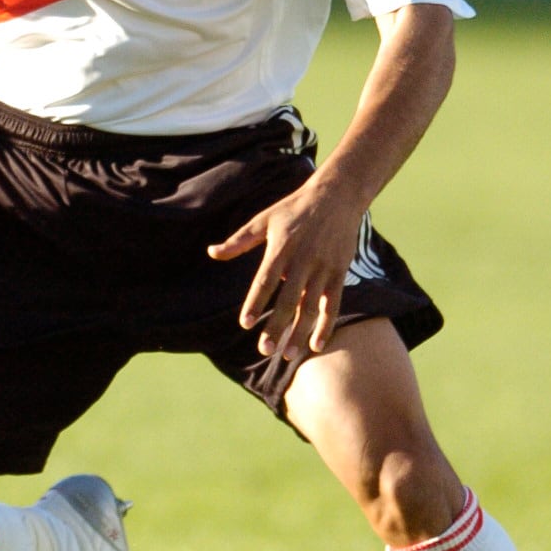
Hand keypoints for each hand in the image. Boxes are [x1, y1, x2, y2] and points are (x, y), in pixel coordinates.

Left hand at [207, 180, 367, 360]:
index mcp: (281, 247)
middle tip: (264, 349)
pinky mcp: (338, 273)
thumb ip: (239, 241)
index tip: (245, 323)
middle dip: (276, 327)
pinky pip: (332, 304)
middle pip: (288, 300)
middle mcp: (302, 260)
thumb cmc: (294, 209)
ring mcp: (322, 268)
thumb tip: (212, 253)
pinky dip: (325, 325)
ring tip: (288, 354)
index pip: (265, 280)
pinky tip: (316, 345)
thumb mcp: (264, 219)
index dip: (256, 302)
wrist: (336, 196)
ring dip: (299, 332)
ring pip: (310, 307)